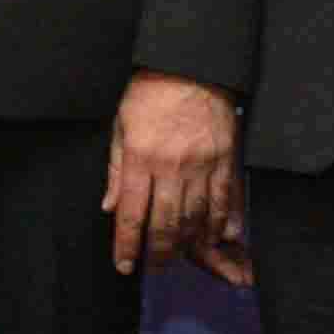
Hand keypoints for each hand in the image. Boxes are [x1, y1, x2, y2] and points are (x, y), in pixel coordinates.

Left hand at [104, 74, 245, 282]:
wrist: (192, 66)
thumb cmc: (151, 93)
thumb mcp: (121, 125)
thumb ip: (116, 170)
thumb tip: (109, 207)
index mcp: (140, 157)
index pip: (131, 213)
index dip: (127, 245)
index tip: (124, 265)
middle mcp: (170, 167)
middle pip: (164, 223)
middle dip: (158, 252)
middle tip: (154, 267)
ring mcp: (201, 165)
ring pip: (194, 218)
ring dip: (186, 244)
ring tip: (178, 256)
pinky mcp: (224, 161)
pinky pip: (223, 201)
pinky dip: (218, 224)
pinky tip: (213, 238)